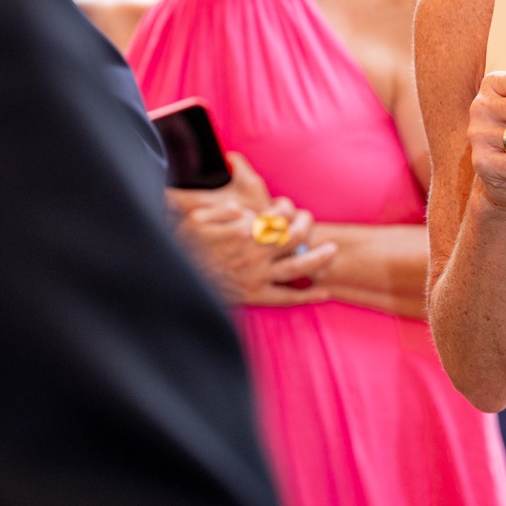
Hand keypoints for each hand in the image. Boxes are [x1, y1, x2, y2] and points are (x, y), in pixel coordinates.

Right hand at [168, 153, 337, 305]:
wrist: (173, 282)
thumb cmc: (183, 246)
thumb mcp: (196, 219)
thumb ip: (224, 211)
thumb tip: (244, 211)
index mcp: (243, 231)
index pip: (278, 215)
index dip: (286, 208)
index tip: (285, 207)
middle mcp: (255, 254)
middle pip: (293, 237)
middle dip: (306, 225)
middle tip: (308, 219)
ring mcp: (257, 277)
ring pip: (297, 267)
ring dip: (318, 258)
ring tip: (332, 250)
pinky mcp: (255, 296)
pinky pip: (287, 298)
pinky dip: (308, 296)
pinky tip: (324, 292)